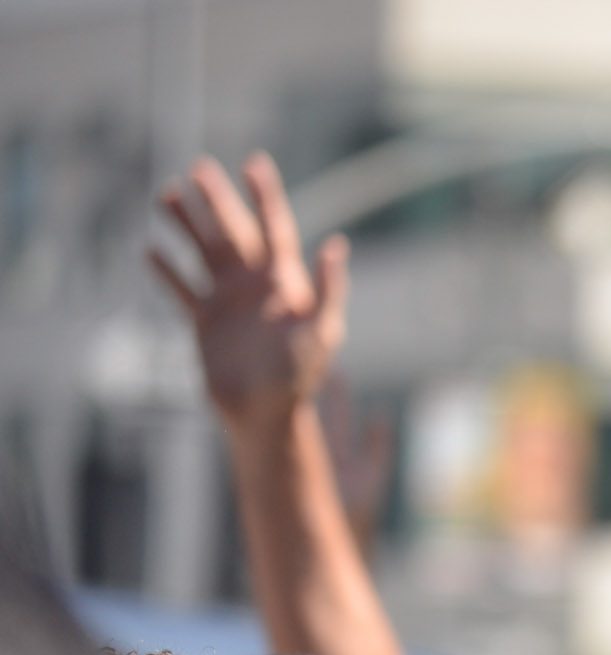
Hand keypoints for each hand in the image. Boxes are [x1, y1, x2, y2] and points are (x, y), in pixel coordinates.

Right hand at [149, 154, 347, 432]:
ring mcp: (228, 301)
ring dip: (187, 225)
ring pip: (203, 252)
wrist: (267, 412)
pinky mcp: (205, 322)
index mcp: (285, 282)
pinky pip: (182, 290)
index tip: (253, 162)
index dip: (265, 195)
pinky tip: (150, 251)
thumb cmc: (301, 375)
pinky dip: (167, 272)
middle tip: (198, 167)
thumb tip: (337, 245)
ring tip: (167, 194)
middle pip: (232, 232)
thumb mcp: (322, 332)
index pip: (275, 227)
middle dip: (217, 200)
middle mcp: (255, 285)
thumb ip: (330, 289)